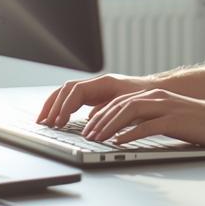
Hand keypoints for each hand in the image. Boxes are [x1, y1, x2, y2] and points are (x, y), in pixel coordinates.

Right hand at [37, 73, 155, 126]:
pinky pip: (75, 100)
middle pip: (66, 90)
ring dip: (55, 106)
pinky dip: (64, 109)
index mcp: (104, 83)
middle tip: (43, 122)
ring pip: (68, 94)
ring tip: (45, 121)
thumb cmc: (149, 97)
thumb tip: (93, 121)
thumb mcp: (132, 105)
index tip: (58, 121)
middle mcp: (97, 84)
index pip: (76, 91)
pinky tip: (59, 120)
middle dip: (52, 105)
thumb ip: (112, 111)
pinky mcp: (97, 97)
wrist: (160, 90)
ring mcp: (96, 89)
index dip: (65, 106)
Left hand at [81, 89, 204, 147]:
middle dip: (100, 119)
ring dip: (110, 125)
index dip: (101, 113)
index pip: (120, 101)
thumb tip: (127, 133)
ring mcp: (166, 107)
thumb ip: (149, 120)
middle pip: (120, 104)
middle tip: (86, 134)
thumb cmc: (199, 122)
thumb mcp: (169, 117)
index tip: (88, 126)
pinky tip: (118, 142)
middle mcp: (158, 97)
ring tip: (96, 138)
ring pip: (130, 112)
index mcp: (155, 96)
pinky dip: (130, 134)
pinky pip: (147, 126)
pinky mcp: (175, 120)